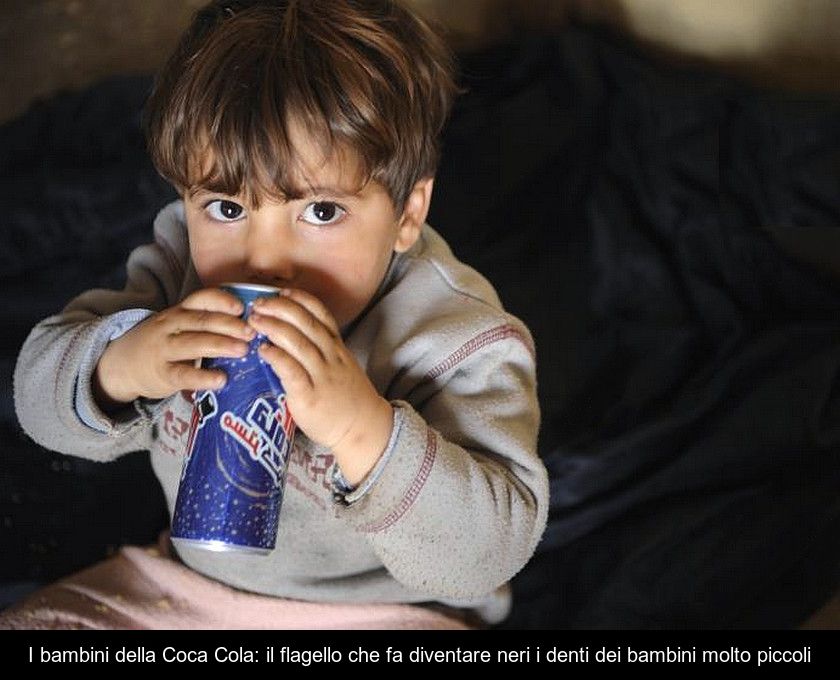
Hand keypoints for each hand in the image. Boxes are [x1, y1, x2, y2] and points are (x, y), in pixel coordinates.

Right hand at [93, 288, 255, 409]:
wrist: (122, 364)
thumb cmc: (164, 343)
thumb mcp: (180, 325)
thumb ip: (208, 323)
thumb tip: (253, 324)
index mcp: (180, 311)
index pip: (201, 299)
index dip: (222, 301)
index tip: (242, 307)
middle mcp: (171, 325)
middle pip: (201, 320)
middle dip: (229, 325)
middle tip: (252, 332)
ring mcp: (164, 349)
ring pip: (193, 343)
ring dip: (220, 345)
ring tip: (243, 350)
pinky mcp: (162, 373)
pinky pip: (183, 374)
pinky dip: (203, 377)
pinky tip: (222, 379)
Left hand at [248, 289, 392, 484]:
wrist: (363, 429)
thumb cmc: (346, 400)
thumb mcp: (341, 367)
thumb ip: (320, 353)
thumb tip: (288, 339)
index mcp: (338, 348)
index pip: (322, 314)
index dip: (301, 300)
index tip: (282, 291)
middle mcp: (331, 357)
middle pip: (306, 323)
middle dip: (281, 308)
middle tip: (258, 304)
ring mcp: (322, 376)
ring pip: (298, 343)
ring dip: (274, 327)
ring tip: (254, 321)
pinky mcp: (310, 396)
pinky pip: (292, 371)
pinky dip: (276, 357)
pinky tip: (262, 350)